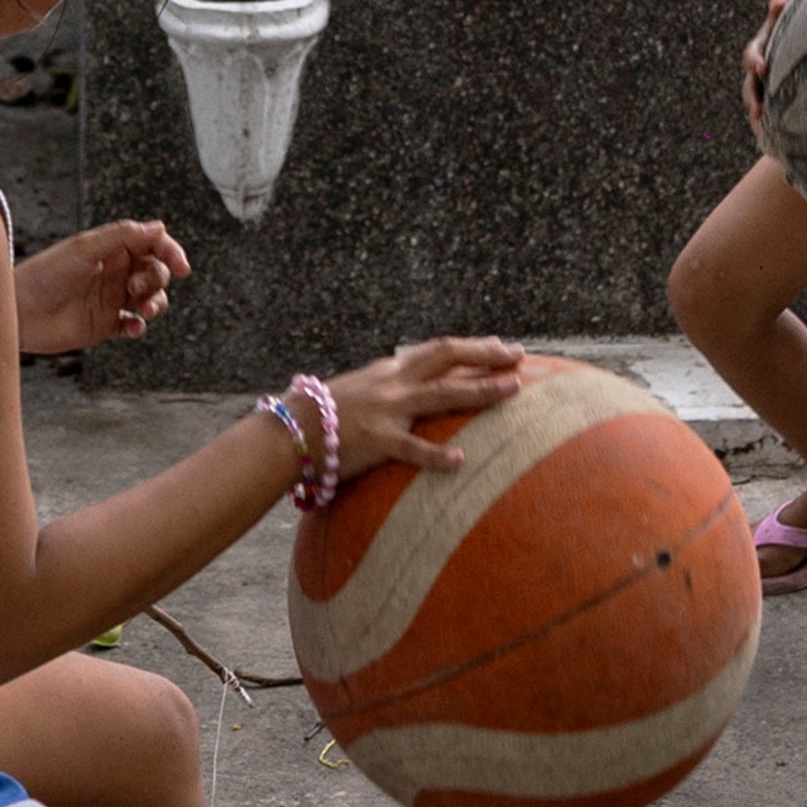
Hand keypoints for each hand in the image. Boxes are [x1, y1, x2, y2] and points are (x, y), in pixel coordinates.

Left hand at [16, 219, 188, 354]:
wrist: (17, 311)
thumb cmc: (43, 274)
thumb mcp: (84, 249)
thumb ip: (122, 236)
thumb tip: (159, 226)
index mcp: (111, 248)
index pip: (152, 245)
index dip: (170, 252)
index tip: (182, 266)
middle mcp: (114, 272)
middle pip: (155, 272)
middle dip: (155, 280)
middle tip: (134, 289)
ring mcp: (111, 299)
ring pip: (151, 299)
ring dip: (155, 304)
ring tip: (143, 311)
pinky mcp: (105, 325)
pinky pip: (134, 325)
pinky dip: (140, 327)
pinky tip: (133, 328)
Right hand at [330, 336, 531, 475]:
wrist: (288, 430)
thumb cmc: (321, 413)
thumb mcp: (359, 389)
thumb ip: (389, 387)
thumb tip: (416, 387)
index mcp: (389, 371)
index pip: (438, 350)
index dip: (472, 346)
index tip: (501, 345)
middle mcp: (393, 383)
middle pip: (447, 359)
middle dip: (486, 356)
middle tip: (519, 357)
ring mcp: (387, 410)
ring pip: (443, 395)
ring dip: (481, 390)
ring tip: (513, 390)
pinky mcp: (377, 441)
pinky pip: (412, 448)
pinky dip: (436, 455)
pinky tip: (460, 461)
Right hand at [740, 0, 788, 143]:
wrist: (797, 72)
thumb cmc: (788, 41)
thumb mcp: (783, 28)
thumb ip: (778, 16)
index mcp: (760, 53)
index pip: (752, 55)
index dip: (756, 61)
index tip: (764, 68)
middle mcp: (757, 76)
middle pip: (750, 88)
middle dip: (754, 99)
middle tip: (759, 110)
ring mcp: (762, 95)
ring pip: (757, 108)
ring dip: (760, 119)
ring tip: (764, 128)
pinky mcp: (771, 113)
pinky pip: (768, 125)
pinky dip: (770, 133)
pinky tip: (776, 142)